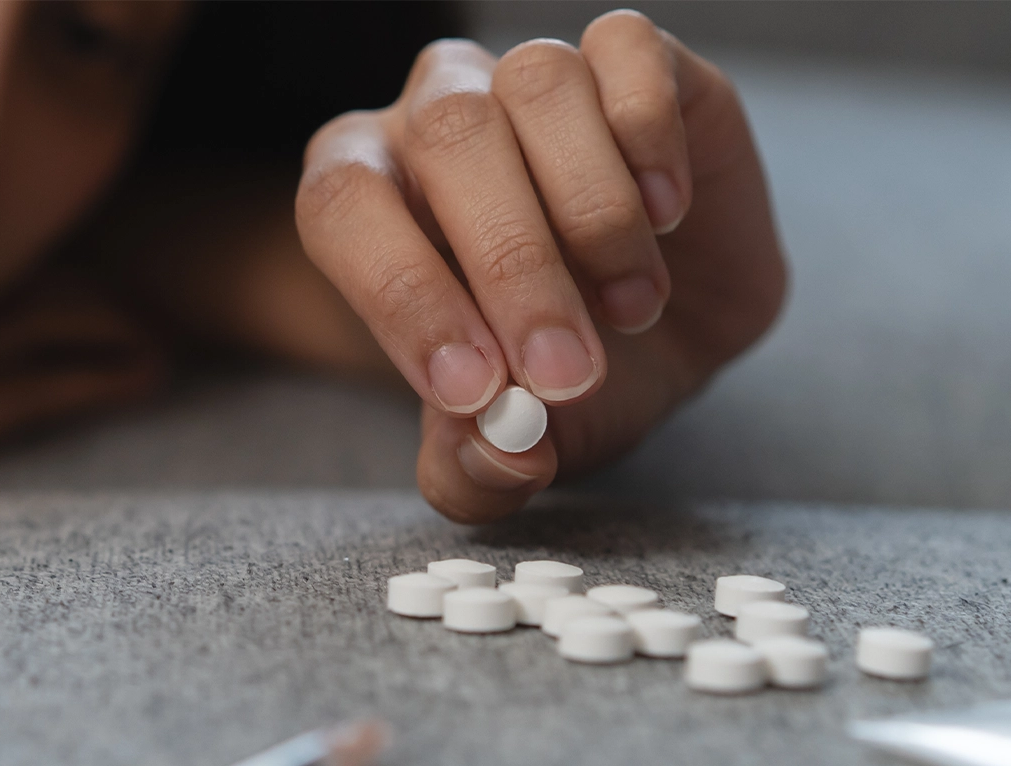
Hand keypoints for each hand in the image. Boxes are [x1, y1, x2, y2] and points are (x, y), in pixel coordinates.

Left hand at [294, 11, 785, 522]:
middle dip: (513, 267)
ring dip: (593, 212)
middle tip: (567, 375)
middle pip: (449, 142)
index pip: (343, 209)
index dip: (402, 293)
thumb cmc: (555, 376)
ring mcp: (528, 77)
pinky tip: (667, 216)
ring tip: (632, 307)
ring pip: (538, 85)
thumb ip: (477, 469)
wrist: (666, 334)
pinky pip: (626, 49)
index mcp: (363, 193)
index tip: (472, 389)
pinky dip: (649, 136)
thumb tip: (495, 457)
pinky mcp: (630, 58)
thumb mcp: (511, 446)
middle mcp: (433, 117)